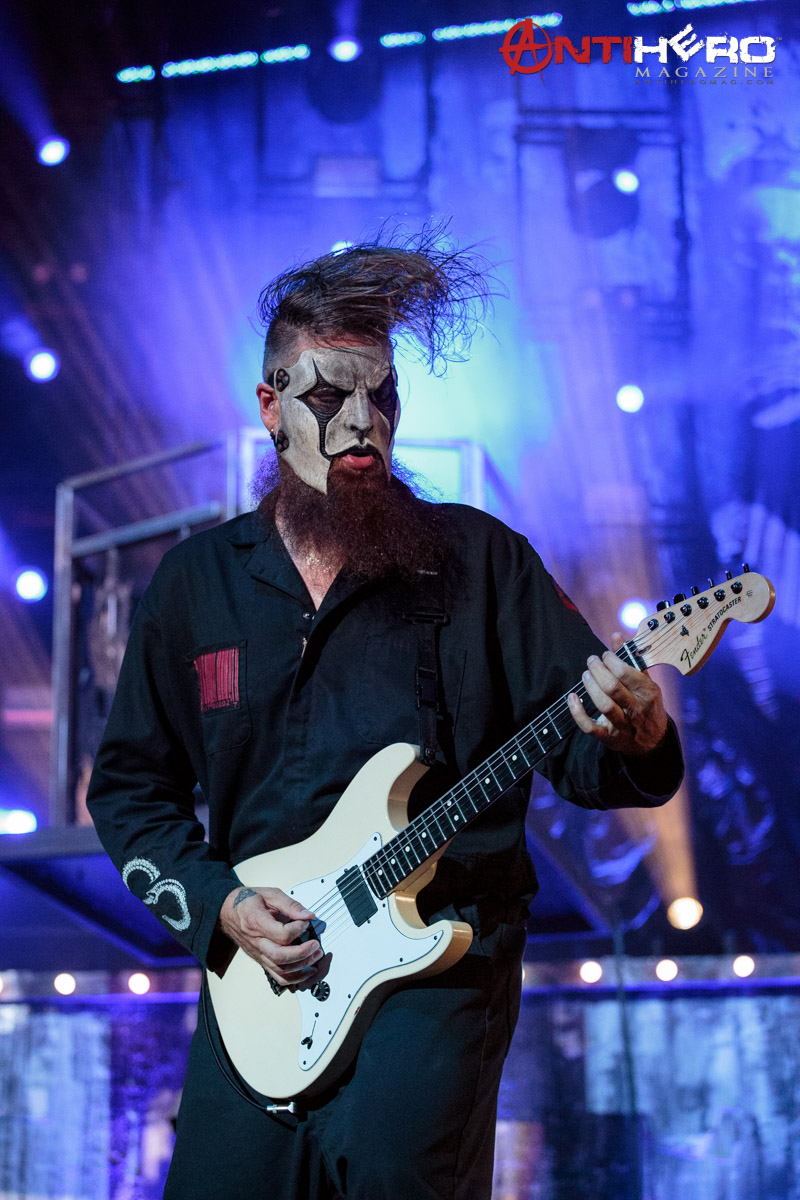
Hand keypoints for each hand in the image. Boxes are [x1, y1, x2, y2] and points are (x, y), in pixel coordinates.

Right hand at [218, 885, 322, 988]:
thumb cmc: (246, 902)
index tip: (306, 922)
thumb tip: (308, 915)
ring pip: (280, 971)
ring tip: (315, 956)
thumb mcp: (270, 894)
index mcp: (256, 922)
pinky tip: (306, 971)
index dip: (299, 929)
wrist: (227, 911)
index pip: (281, 934)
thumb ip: (290, 904)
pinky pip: (277, 976)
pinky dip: (294, 978)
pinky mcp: (261, 960)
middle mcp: (256, 942)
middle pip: (280, 957)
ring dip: (302, 967)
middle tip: (316, 945)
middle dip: (302, 953)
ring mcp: (258, 954)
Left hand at [567, 633, 668, 756]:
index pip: (626, 673)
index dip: (612, 660)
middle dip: (598, 670)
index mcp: (647, 693)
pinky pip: (590, 727)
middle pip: (613, 688)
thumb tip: (616, 635)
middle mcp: (636, 709)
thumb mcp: (645, 682)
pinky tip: (572, 698)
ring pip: (604, 705)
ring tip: (585, 675)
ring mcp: (622, 725)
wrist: (653, 742)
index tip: (605, 655)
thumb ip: (630, 659)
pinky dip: (578, 713)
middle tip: (591, 661)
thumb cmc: (647, 705)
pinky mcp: (609, 737)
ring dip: (590, 687)